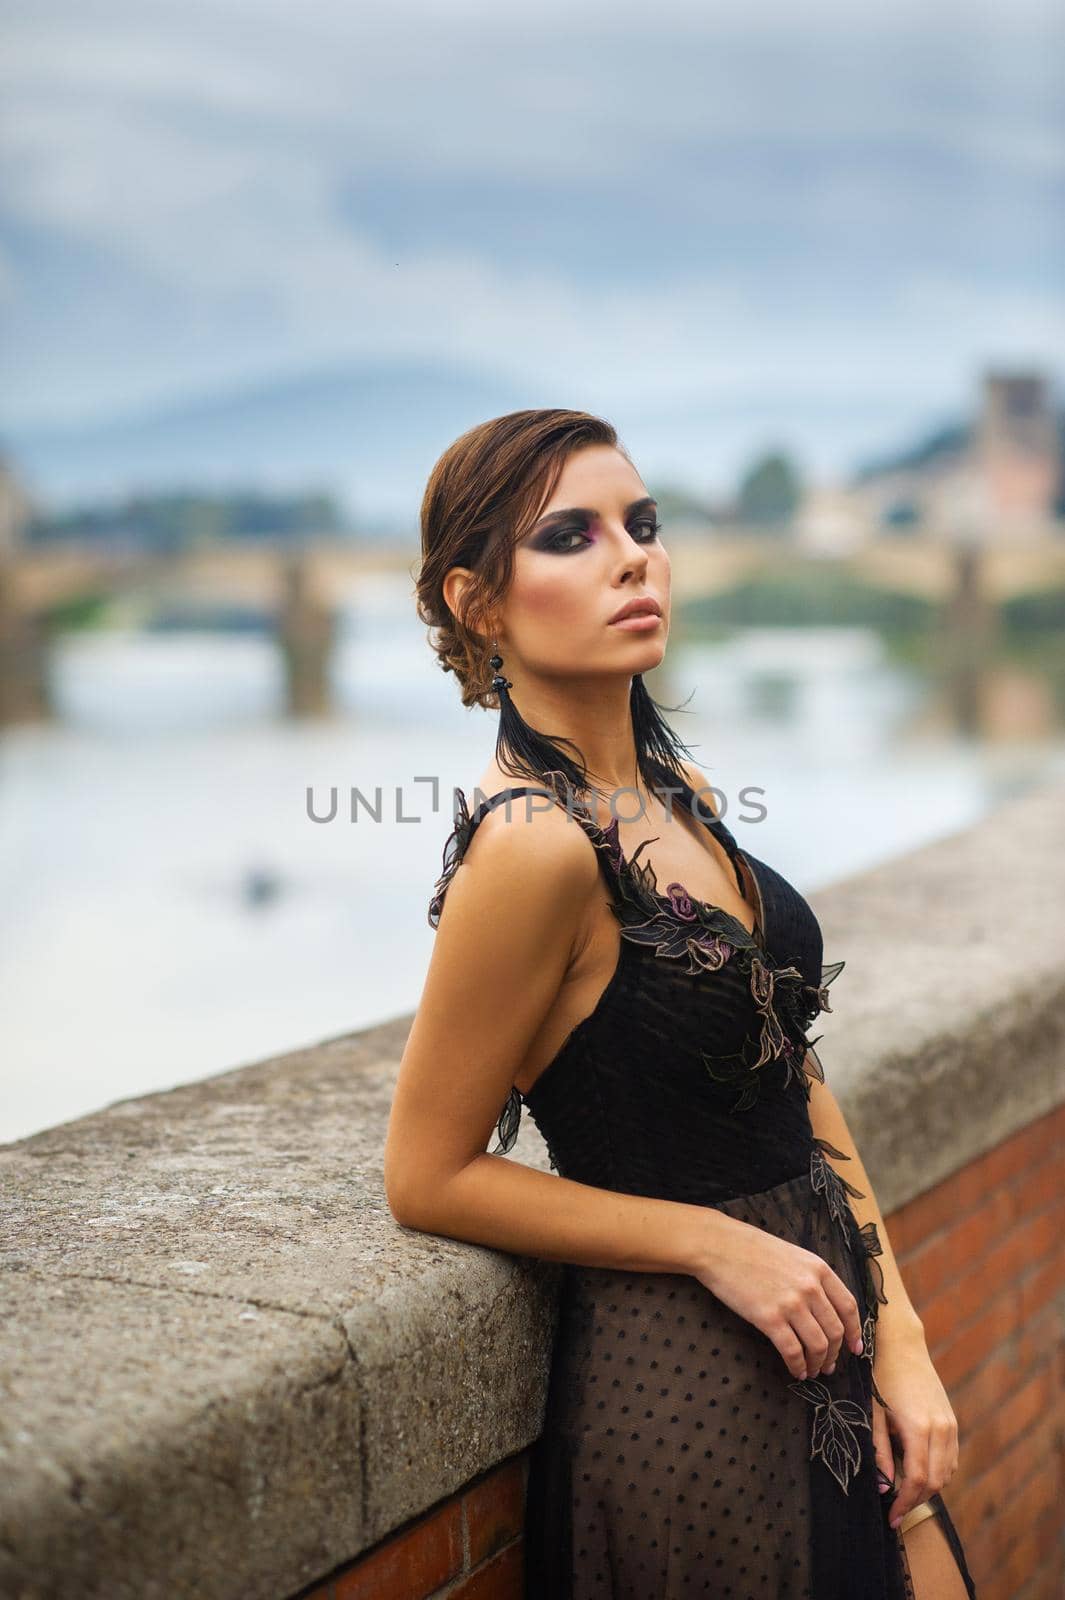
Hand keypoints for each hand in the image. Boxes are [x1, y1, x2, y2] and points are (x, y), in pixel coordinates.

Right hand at [693, 1213, 863, 1379]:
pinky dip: (797, 1366)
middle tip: (829, 1365)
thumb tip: (824, 1308)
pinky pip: (792, 1351)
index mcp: (818, 1269)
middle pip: (835, 1331)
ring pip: (817, 1345)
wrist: (717, 1244)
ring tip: (812, 1370)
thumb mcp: (792, 1255)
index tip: (855, 1349)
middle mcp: (810, 1287)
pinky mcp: (769, 1318)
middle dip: (835, 1354)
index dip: (855, 1332)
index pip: (848, 1307)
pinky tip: (795, 1370)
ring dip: (817, 1363)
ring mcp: (791, 1303)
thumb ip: (810, 1278)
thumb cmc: (750, 1248)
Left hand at [871, 1334, 959, 1528]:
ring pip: (947, 1472)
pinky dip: (938, 1471)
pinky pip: (951, 1457)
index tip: (891, 1518)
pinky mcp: (952, 1420)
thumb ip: (880, 1451)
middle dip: (916, 1500)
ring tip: (904, 1494)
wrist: (900, 1343)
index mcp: (919, 1427)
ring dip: (929, 1488)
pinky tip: (917, 1471)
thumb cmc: (879, 1375)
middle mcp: (941, 1428)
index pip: (918, 1480)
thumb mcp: (872, 1413)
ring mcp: (950, 1424)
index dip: (904, 1503)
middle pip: (936, 1481)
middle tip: (895, 1511)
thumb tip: (885, 1486)